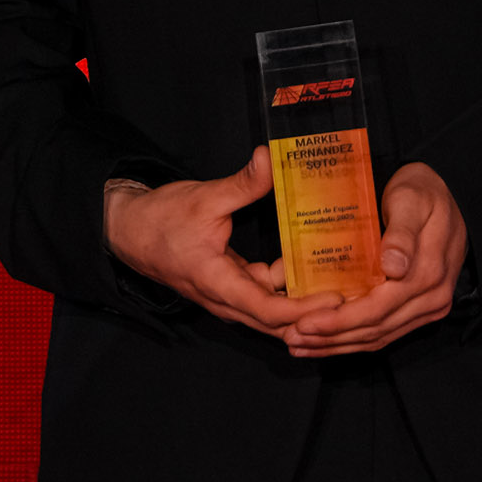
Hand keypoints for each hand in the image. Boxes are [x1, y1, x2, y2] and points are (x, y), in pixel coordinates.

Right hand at [103, 152, 328, 340]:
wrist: (128, 231)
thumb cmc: (160, 220)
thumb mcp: (203, 198)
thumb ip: (242, 183)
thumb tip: (270, 158)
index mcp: (218, 284)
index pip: (269, 311)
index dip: (306, 309)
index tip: (337, 299)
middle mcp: (225, 300)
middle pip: (277, 323)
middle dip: (314, 317)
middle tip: (353, 303)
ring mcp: (227, 296)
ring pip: (272, 313)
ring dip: (303, 305)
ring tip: (341, 288)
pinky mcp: (230, 286)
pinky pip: (264, 296)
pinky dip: (287, 289)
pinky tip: (311, 268)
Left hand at [277, 162, 469, 358]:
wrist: (448, 195)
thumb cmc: (423, 193)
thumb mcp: (411, 201)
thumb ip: (402, 234)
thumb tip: (394, 267)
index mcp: (428, 274)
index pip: (378, 308)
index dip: (341, 320)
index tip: (306, 322)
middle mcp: (432, 298)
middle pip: (376, 330)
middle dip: (331, 338)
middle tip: (293, 338)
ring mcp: (429, 307)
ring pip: (379, 337)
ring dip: (338, 344)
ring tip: (301, 344)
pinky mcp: (421, 310)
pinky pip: (386, 332)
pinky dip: (354, 339)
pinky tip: (326, 340)